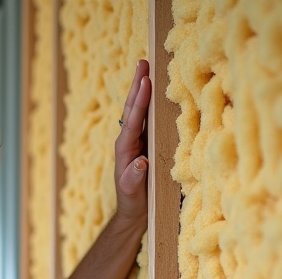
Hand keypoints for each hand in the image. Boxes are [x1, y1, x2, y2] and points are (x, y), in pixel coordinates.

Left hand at [114, 60, 150, 224]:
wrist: (134, 212)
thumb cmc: (134, 203)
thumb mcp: (133, 194)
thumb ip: (133, 179)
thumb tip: (140, 162)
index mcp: (124, 150)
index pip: (132, 121)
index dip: (139, 102)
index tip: (145, 81)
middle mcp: (128, 141)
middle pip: (132, 108)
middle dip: (138, 85)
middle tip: (144, 62)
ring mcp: (136, 141)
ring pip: (139, 110)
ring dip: (143, 89)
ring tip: (148, 68)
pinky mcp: (144, 143)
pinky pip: (147, 118)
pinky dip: (151, 103)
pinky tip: (157, 91)